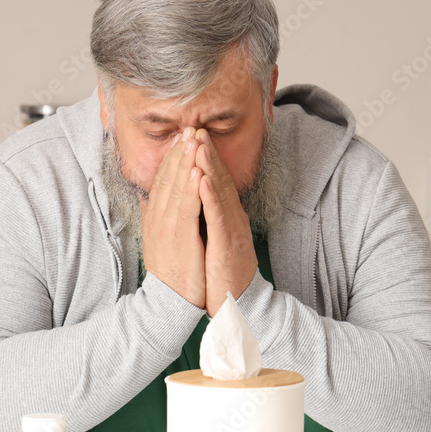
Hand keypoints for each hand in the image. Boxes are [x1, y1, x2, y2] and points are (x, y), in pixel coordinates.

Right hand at [140, 127, 205, 307]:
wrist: (169, 302)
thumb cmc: (170, 272)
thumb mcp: (159, 239)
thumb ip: (155, 216)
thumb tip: (148, 198)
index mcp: (156, 216)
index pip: (164, 179)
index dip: (173, 156)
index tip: (182, 136)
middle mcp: (158, 217)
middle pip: (168, 177)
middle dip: (180, 151)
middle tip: (189, 127)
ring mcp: (167, 227)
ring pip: (176, 187)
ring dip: (185, 162)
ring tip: (193, 140)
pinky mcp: (179, 238)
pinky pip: (186, 208)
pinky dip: (190, 188)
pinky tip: (197, 171)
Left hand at [195, 129, 257, 316]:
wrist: (237, 304)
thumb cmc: (222, 274)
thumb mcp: (213, 240)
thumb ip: (206, 219)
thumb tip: (195, 202)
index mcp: (225, 217)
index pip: (215, 181)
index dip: (205, 158)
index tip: (192, 136)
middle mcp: (232, 218)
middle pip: (220, 180)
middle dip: (207, 153)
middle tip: (196, 128)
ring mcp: (232, 230)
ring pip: (221, 193)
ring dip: (210, 167)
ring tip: (199, 144)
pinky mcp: (229, 245)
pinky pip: (219, 218)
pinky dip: (212, 197)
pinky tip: (204, 180)